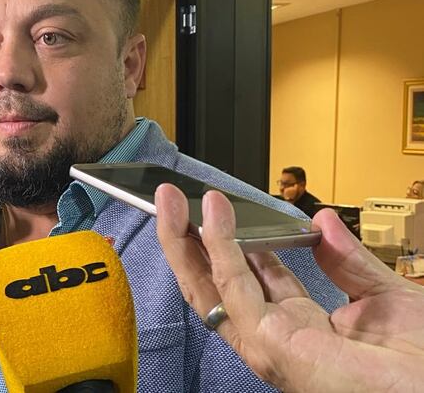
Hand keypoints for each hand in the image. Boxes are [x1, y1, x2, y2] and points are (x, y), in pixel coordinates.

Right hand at [155, 184, 423, 392]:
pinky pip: (233, 287)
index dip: (230, 241)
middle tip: (172, 200)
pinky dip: (217, 247)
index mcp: (300, 325)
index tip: (217, 209)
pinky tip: (210, 217)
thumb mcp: (385, 296)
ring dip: (183, 240)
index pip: (248, 277)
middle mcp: (275, 335)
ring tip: (168, 201)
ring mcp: (267, 343)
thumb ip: (348, 259)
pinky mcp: (268, 345)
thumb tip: (324, 220)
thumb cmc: (421, 367)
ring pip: (207, 287)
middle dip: (189, 239)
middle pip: (214, 283)